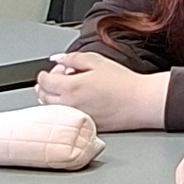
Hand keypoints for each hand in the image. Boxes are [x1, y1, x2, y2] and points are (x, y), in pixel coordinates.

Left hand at [36, 50, 158, 131]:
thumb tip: (58, 58)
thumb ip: (73, 57)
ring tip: (69, 89)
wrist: (140, 102)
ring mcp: (76, 118)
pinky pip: (65, 118)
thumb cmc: (124, 83)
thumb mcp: (97, 61)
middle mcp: (69, 105)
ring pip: (52, 110)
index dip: (47, 73)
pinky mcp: (84, 126)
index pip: (43, 81)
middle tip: (60, 78)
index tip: (56, 70)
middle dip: (46, 86)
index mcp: (70, 87)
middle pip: (43, 97)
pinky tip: (79, 101)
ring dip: (54, 98)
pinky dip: (65, 109)